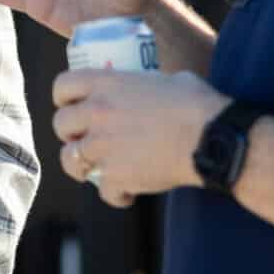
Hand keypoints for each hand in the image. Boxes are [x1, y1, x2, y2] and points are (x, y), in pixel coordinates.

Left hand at [52, 69, 226, 206]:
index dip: (63, 97)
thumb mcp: (168, 79)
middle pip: (60, 124)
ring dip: (79, 165)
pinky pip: (103, 190)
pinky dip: (115, 195)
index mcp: (105, 83)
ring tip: (92, 170)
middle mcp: (97, 112)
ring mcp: (102, 145)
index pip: (62, 85)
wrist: (212, 138)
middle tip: (84, 138)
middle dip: (69, 133)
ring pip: (69, 159)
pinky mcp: (115, 175)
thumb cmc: (198, 105)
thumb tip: (154, 86)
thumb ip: (149, 83)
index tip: (71, 105)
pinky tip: (127, 194)